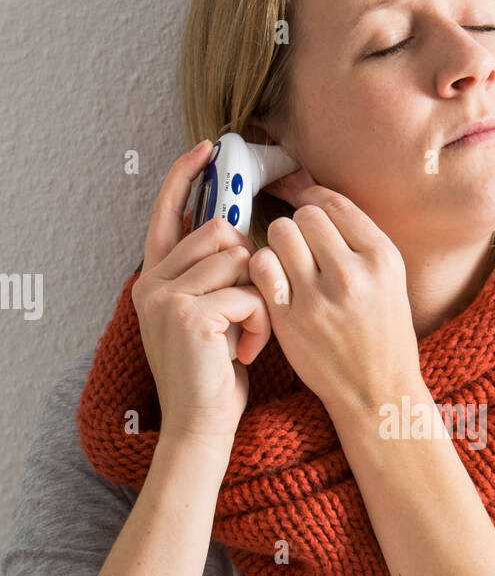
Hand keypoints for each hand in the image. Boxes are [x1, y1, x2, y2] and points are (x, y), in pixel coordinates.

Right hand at [131, 142, 271, 447]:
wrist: (200, 426)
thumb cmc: (214, 375)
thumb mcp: (207, 317)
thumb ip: (209, 277)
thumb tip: (236, 231)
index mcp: (154, 280)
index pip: (167, 214)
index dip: (183, 178)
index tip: (206, 150)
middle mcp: (153, 283)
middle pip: (220, 232)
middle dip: (250, 266)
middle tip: (249, 311)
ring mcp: (167, 298)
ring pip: (239, 260)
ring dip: (260, 298)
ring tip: (249, 336)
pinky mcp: (191, 315)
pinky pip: (248, 292)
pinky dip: (261, 322)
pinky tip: (248, 352)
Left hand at [247, 185, 420, 415]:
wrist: (377, 391)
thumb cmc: (383, 334)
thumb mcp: (390, 281)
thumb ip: (359, 241)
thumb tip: (314, 197)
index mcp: (382, 258)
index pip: (335, 204)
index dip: (315, 201)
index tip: (309, 210)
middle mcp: (352, 273)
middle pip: (305, 215)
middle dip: (299, 226)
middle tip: (302, 247)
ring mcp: (318, 297)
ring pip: (280, 234)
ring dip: (280, 245)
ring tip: (289, 264)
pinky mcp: (289, 318)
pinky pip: (261, 266)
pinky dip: (263, 268)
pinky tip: (275, 282)